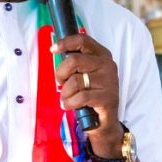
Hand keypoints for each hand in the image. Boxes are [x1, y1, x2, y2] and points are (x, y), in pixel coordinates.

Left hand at [51, 34, 120, 150]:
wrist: (105, 121)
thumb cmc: (91, 94)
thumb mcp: (85, 73)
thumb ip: (76, 62)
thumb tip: (56, 50)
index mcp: (101, 55)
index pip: (82, 40)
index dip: (65, 43)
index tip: (53, 49)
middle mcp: (107, 65)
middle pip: (74, 61)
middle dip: (61, 73)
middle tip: (60, 82)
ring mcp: (109, 81)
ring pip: (75, 81)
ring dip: (65, 93)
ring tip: (67, 98)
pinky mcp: (107, 97)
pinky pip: (80, 97)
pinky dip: (70, 103)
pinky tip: (69, 105)